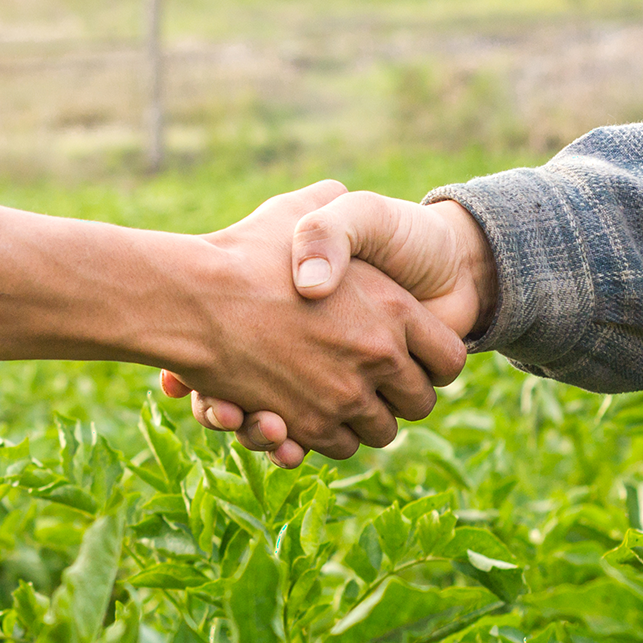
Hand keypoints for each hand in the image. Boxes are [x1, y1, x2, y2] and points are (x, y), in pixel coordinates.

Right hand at [163, 191, 495, 466]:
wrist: (194, 296)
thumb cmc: (248, 251)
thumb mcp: (303, 213)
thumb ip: (332, 210)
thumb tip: (341, 195)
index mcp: (395, 310)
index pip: (447, 359)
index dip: (434, 361)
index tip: (413, 357)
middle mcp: (378, 357)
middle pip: (418, 403)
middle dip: (400, 397)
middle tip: (376, 381)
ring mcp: (344, 397)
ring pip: (381, 431)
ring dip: (364, 420)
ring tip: (340, 396)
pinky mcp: (309, 426)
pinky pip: (339, 447)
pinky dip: (328, 437)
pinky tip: (310, 410)